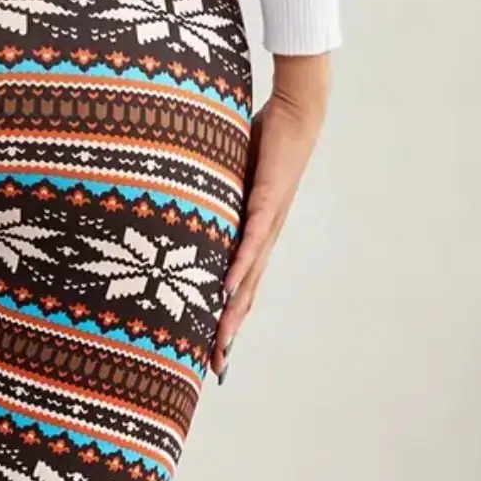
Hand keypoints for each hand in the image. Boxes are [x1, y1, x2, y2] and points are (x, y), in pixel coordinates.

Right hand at [214, 52, 332, 378]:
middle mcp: (265, 239)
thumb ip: (210, 200)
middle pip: (246, 297)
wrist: (298, 112)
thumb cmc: (263, 143)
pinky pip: (250, 240)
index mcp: (255, 238)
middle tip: (216, 368)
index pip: (239, 290)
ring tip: (222, 343)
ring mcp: (268, 223)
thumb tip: (182, 210)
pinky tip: (228, 291)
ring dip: (234, 313)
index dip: (227, 323)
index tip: (214, 355)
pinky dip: (239, 267)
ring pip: (249, 278)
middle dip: (230, 333)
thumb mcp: (228, 181)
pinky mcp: (267, 201)